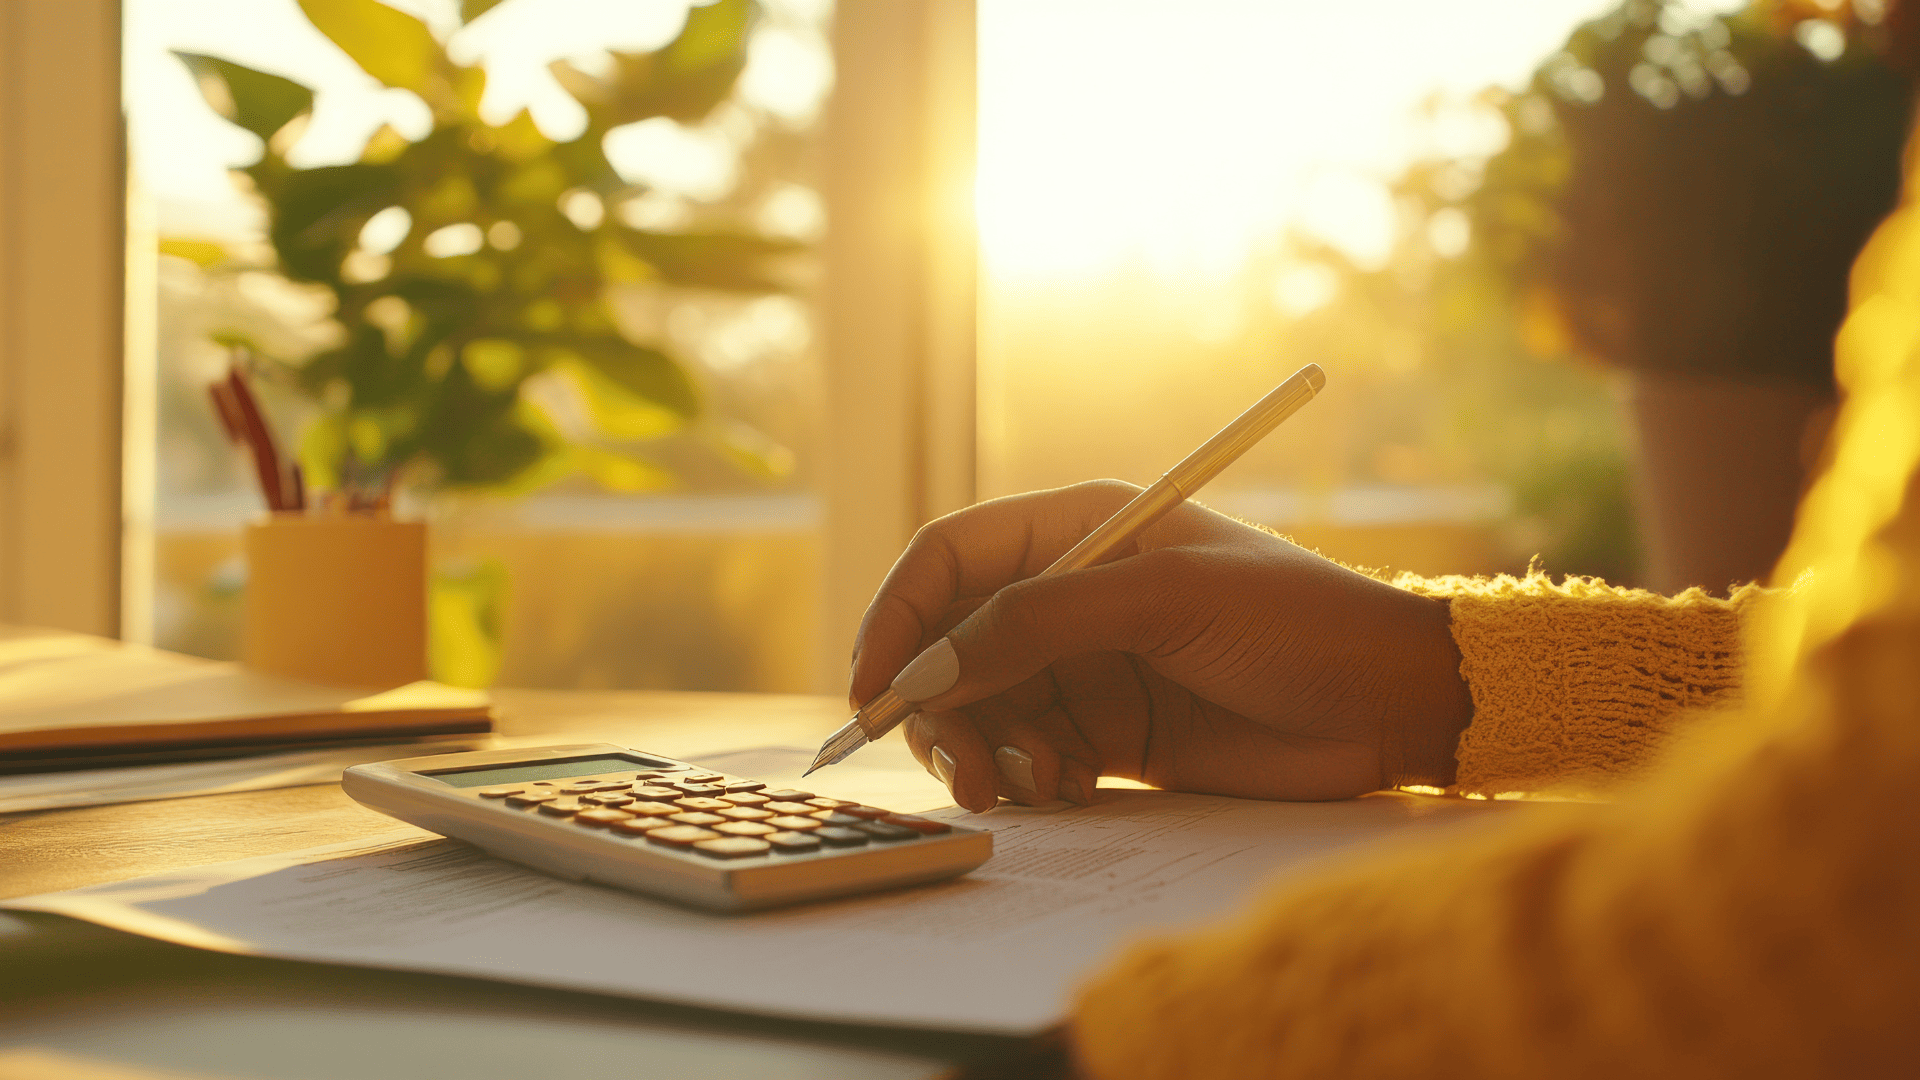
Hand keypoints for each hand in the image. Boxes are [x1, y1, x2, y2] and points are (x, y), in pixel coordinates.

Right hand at [849, 481, 1472, 811]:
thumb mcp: (1164, 601)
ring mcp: (1088, 667)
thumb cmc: (1296, 623)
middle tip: (963, 768)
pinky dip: (1029, 778)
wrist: (1394, 704)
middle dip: (938, 706)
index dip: (898, 618)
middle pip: (951, 645)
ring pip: (982, 709)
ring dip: (983, 752)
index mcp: (1080, 529)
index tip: (873, 687)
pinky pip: (1029, 755)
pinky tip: (1072, 789)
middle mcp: (1070, 594)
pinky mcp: (1110, 734)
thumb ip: (1038, 625)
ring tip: (1031, 787)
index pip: (949, 560)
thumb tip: (926, 669)